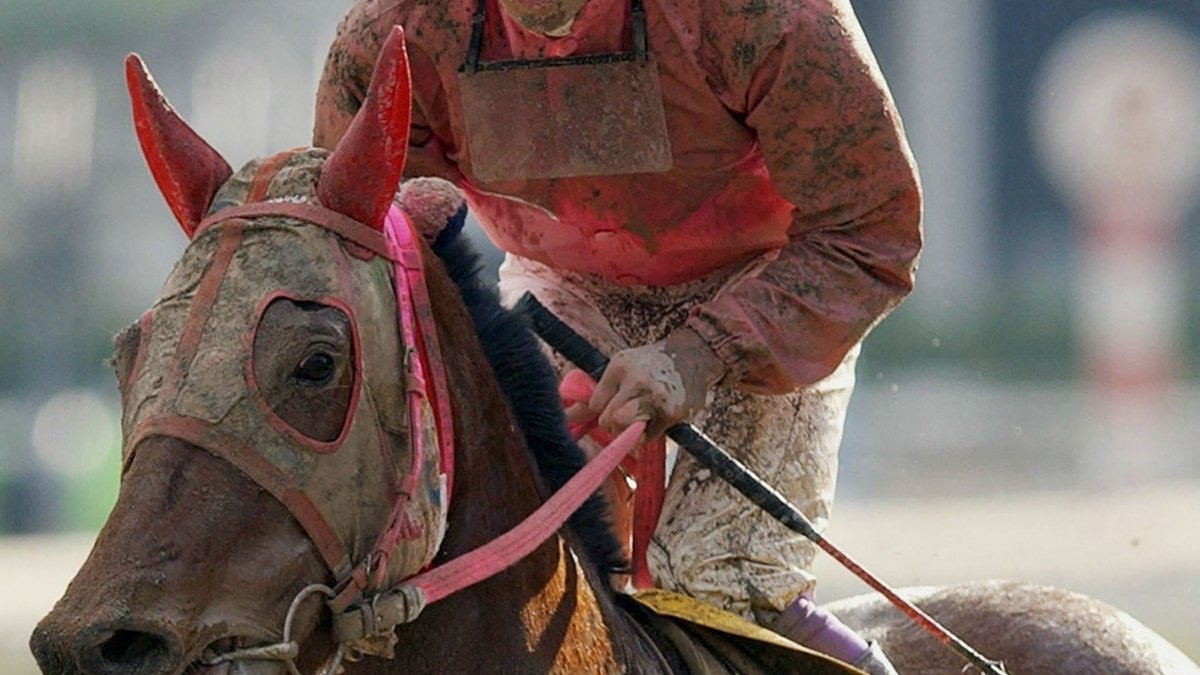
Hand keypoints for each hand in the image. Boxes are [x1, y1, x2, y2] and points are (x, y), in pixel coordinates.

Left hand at [589, 327, 725, 438]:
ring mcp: (655, 397)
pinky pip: (649, 436)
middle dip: (613, 425)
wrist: (694, 354)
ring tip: (639, 419)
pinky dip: (650, 433)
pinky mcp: (671, 412)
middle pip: (608, 420)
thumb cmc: (651, 364)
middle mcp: (636, 381)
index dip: (601, 410)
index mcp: (620, 366)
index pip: (595, 404)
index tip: (612, 405)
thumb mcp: (623, 366)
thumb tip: (566, 417)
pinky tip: (658, 417)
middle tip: (626, 416)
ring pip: (626, 429)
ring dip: (629, 432)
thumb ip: (597, 392)